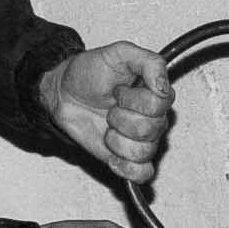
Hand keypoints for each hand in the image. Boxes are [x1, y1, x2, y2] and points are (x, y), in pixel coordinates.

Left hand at [39, 42, 172, 185]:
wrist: (64, 93)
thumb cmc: (90, 72)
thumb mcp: (119, 53)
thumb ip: (149, 62)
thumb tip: (164, 86)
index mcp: (156, 94)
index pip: (160, 105)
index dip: (135, 100)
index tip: (118, 90)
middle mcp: (153, 119)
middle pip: (151, 129)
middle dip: (120, 118)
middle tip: (109, 107)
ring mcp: (141, 140)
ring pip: (144, 152)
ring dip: (117, 140)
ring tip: (107, 127)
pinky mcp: (128, 158)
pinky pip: (142, 173)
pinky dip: (126, 168)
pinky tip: (112, 156)